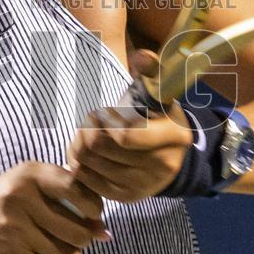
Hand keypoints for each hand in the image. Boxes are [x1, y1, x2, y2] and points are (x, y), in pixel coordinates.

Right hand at [0, 162, 109, 253]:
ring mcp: (16, 228)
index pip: (75, 188)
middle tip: (83, 235)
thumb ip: (65, 195)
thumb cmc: (2, 203)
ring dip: (72, 253)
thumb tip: (104, 230)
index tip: (94, 212)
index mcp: (28, 174)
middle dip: (86, 236)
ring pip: (68, 252)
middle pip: (78, 228)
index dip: (94, 204)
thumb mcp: (26, 184)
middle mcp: (21, 198)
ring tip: (64, 245)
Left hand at [65, 50, 193, 201]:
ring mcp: (145, 186)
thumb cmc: (157, 117)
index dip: (103, 122)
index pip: (123, 136)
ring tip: (85, 137)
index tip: (101, 113)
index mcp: (173, 136)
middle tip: (87, 123)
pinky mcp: (129, 198)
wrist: (173, 155)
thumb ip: (151, 70)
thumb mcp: (159, 92)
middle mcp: (162, 166)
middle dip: (85, 132)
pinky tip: (87, 155)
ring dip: (80, 148)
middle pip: (100, 149)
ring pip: (90, 165)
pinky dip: (81, 166)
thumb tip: (141, 56)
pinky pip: (90, 182)